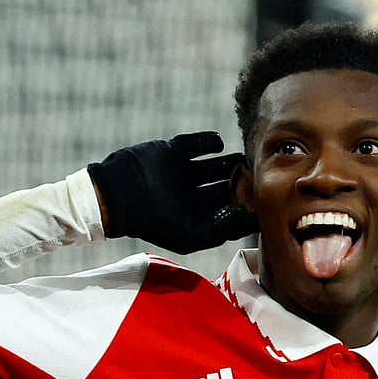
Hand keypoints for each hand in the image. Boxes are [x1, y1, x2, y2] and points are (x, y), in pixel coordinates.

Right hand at [87, 131, 256, 253]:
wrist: (116, 195)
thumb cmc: (154, 222)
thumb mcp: (191, 236)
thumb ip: (221, 230)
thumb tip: (247, 216)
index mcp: (197, 216)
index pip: (229, 211)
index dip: (245, 206)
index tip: (261, 201)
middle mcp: (192, 195)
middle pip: (225, 187)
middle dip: (242, 182)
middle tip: (257, 176)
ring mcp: (183, 172)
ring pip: (215, 166)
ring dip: (230, 162)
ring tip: (242, 159)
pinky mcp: (173, 152)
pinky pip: (196, 144)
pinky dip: (209, 142)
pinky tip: (219, 145)